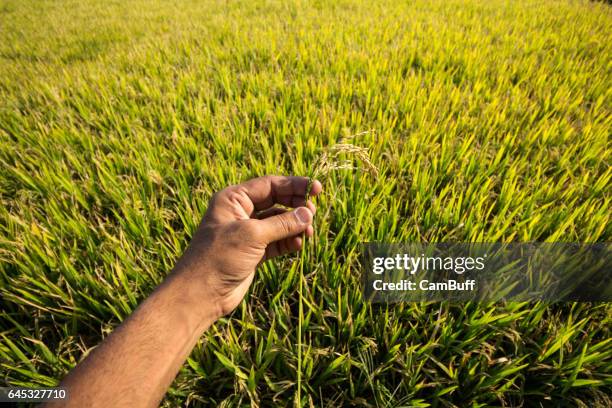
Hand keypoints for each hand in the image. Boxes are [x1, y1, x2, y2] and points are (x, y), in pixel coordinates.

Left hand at [171, 175, 321, 318]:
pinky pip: (277, 241)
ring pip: (278, 222)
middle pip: (276, 201)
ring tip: (308, 233)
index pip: (270, 185)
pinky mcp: (253, 252)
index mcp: (233, 199)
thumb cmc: (219, 257)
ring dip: (295, 226)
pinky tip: (298, 244)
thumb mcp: (252, 235)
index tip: (316, 188)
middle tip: (314, 213)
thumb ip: (282, 223)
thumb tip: (308, 213)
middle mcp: (240, 213)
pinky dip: (289, 241)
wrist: (201, 293)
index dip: (294, 185)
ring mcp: (247, 233)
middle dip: (296, 206)